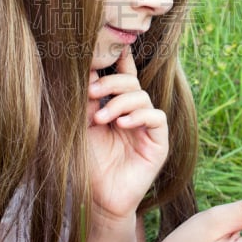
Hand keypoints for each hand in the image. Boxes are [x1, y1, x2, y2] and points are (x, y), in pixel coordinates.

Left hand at [86, 46, 168, 223]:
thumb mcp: (83, 126)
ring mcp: (148, 126)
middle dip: (111, 82)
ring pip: (142, 97)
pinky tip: (121, 125)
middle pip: (131, 82)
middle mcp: (134, 112)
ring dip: (120, 103)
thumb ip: (87, 101)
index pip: (123, 75)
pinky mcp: (159, 142)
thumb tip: (86, 70)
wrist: (98, 198)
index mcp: (117, 105)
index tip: (112, 44)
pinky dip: (138, 117)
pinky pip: (156, 118)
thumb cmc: (88, 163)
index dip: (120, 58)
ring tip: (101, 119)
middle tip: (91, 93)